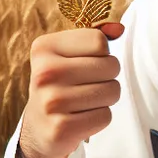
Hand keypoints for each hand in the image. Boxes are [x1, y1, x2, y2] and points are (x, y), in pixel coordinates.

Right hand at [19, 21, 124, 157]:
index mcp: (44, 47)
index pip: (99, 41)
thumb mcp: (68, 54)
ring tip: (85, 101)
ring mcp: (51, 102)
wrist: (37, 129)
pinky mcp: (61, 129)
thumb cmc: (59, 84)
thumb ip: (94, 36)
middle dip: (108, 76)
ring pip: (113, 91)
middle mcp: (44, 73)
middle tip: (87, 85)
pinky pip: (106, 116)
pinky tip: (81, 118)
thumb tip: (119, 28)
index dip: (101, 53)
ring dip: (106, 98)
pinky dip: (100, 117)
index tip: (85, 63)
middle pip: (111, 65)